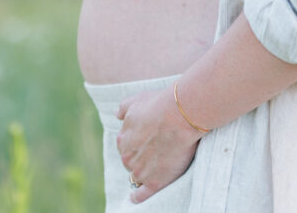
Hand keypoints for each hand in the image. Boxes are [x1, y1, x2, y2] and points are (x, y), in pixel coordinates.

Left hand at [116, 85, 201, 203]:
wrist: (179, 115)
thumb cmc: (160, 104)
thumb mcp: (137, 100)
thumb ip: (123, 108)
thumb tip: (116, 115)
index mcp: (123, 139)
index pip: (126, 146)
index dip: (137, 142)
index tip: (147, 139)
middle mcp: (127, 157)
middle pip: (131, 161)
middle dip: (140, 157)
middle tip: (156, 149)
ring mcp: (140, 171)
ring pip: (138, 176)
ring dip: (143, 172)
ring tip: (157, 166)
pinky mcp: (154, 182)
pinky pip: (141, 195)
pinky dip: (138, 197)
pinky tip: (137, 196)